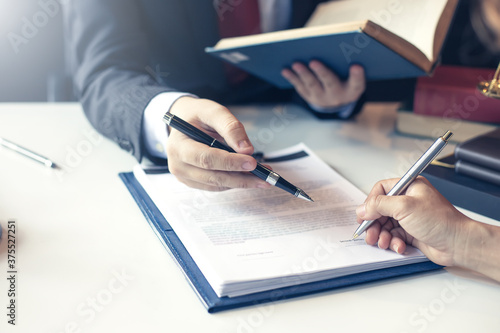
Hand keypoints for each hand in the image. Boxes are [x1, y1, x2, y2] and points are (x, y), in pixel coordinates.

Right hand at [166, 96, 270, 190]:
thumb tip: (247, 150)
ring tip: (262, 176)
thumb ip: (230, 127)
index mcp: (178, 145)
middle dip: (241, 178)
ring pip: (217, 184)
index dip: (230, 162)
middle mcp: (177, 164)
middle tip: (265, 177)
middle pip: (213, 176)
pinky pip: (216, 186)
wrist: (184, 122)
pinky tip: (249, 175)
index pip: (206, 158)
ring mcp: (184, 176)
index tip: (252, 162)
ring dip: (241, 182)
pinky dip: (234, 182)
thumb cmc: (198, 115)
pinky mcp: (193, 182)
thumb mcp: (213, 111)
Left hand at [281, 60, 364, 108]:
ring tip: (295, 64)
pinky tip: (285, 70)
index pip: (357, 83)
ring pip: (312, 85)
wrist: (337, 101)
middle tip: (314, 61)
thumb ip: (350, 63)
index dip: (357, 75)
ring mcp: (322, 98)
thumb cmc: (347, 79)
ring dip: (303, 74)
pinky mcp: (310, 97)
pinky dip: (292, 78)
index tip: (356, 66)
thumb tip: (336, 42)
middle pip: (330, 83)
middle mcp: (338, 96)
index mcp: (353, 89)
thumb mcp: (353, 75)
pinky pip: (300, 87)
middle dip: (322, 72)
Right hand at [355, 177, 470, 266]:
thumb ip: (379, 205)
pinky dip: (393, 242)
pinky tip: (398, 246)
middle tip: (370, 234)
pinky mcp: (411, 232)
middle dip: (374, 223)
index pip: (381, 190)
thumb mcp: (404, 207)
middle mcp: (408, 201)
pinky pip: (393, 236)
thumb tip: (362, 208)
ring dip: (382, 235)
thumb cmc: (440, 221)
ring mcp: (409, 217)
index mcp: (409, 187)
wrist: (458, 244)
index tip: (364, 215)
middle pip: (380, 210)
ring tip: (383, 242)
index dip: (370, 203)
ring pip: (385, 225)